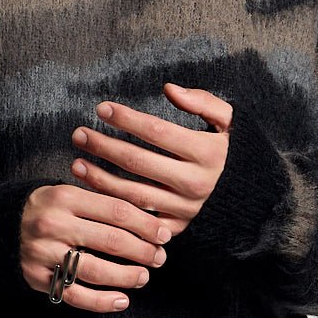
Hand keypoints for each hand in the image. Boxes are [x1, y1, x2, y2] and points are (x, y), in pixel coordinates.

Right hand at [19, 183, 170, 312]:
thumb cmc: (45, 208)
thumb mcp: (66, 193)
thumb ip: (100, 202)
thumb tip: (149, 219)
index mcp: (65, 197)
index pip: (116, 210)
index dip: (145, 224)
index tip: (165, 233)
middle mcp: (53, 224)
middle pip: (111, 240)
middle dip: (142, 251)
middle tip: (160, 257)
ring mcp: (43, 253)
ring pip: (96, 270)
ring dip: (127, 276)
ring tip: (143, 277)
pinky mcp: (37, 278)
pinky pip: (75, 295)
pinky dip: (102, 301)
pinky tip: (122, 300)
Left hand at [69, 83, 232, 236]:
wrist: (241, 193)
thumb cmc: (221, 147)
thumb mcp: (225, 119)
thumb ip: (202, 100)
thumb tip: (169, 89)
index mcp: (207, 153)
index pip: (157, 132)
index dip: (126, 119)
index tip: (101, 108)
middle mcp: (196, 183)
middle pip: (139, 163)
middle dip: (104, 146)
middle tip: (78, 134)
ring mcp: (185, 209)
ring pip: (133, 194)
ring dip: (99, 178)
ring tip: (76, 162)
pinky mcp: (175, 227)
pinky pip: (136, 218)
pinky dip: (112, 204)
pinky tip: (91, 189)